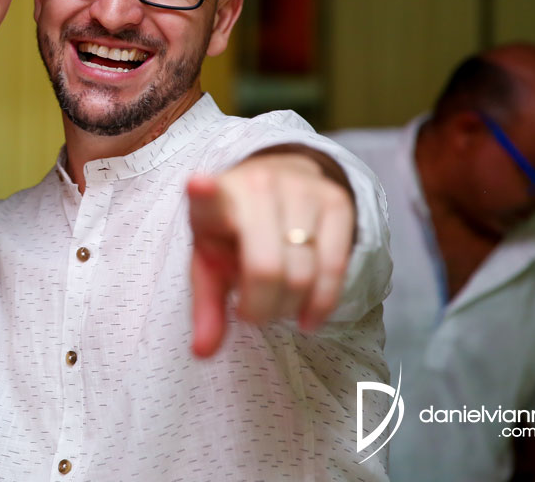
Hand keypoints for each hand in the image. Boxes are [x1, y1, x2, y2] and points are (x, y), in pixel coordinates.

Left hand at [187, 152, 354, 356]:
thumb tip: (202, 353)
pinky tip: (307, 316)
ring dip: (290, 307)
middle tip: (253, 313)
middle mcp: (258, 185)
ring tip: (277, 305)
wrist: (278, 181)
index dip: (203, 192)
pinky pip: (336, 268)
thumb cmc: (234, 231)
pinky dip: (322, 304)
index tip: (198, 184)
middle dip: (261, 308)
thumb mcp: (210, 263)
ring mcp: (301, 189)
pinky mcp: (336, 200)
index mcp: (215, 199)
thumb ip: (206, 307)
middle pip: (266, 269)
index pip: (208, 196)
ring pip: (304, 274)